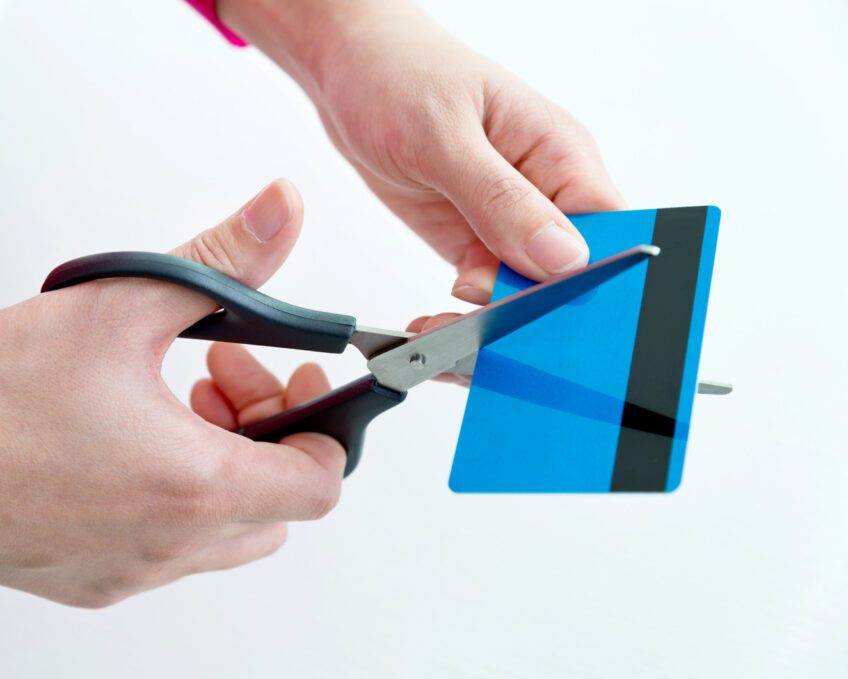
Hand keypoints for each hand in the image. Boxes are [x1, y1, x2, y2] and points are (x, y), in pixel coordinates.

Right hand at [0, 180, 344, 607]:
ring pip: (228, 531)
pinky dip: (179, 497)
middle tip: (223, 376)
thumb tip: (279, 213)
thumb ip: (220, 261)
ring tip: (174, 405)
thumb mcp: (119, 304)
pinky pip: (172, 548)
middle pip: (279, 506)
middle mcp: (169, 545)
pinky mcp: (94, 583)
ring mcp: (131, 573)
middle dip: (270, 432)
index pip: (319, 483)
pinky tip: (131, 443)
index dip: (327, 427)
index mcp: (191, 486)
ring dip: (226, 465)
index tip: (298, 381)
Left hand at [219, 0, 623, 300]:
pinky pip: (484, 291)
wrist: (349, 67)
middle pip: (567, 274)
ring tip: (441, 328)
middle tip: (481, 333)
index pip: (607, 232)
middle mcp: (544, 191)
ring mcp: (507, 218)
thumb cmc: (399, 73)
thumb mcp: (445, 136)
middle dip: (531, 311)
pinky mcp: (473, 237)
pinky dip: (463, 314)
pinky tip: (435, 322)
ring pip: (523, 292)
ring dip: (489, 320)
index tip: (544, 313)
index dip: (587, 282)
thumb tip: (564, 257)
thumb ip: (502, 199)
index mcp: (561, 154)